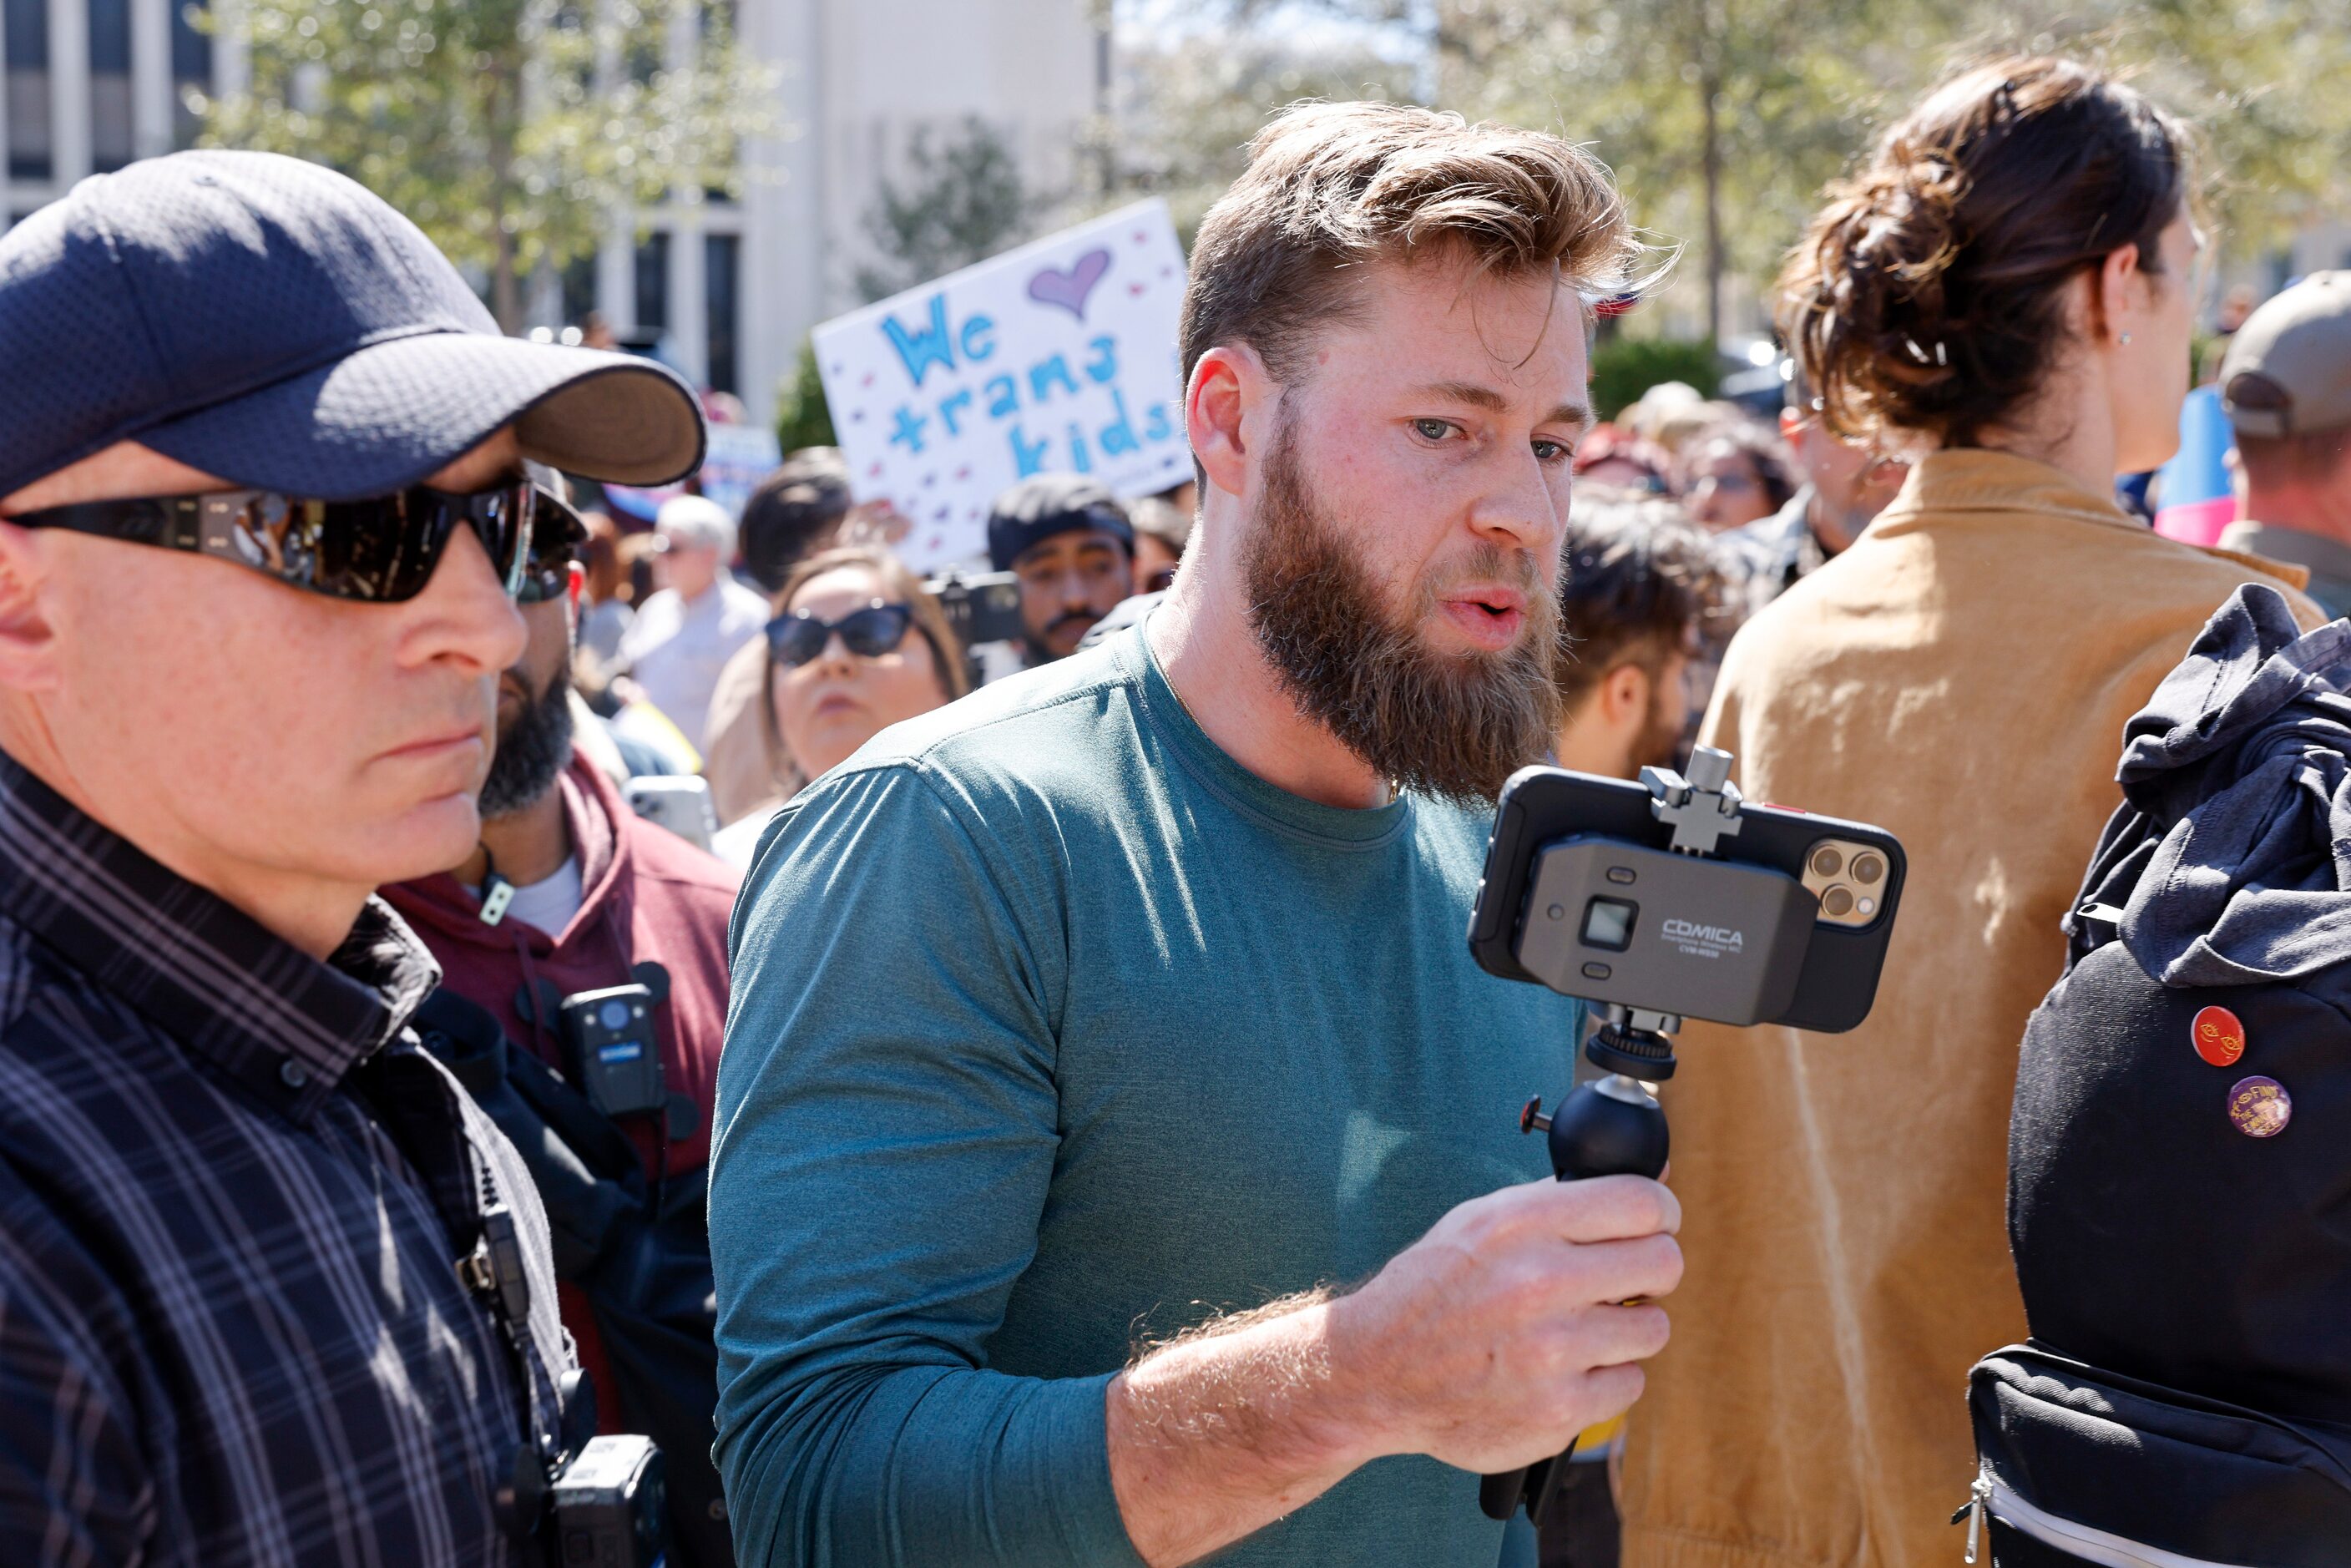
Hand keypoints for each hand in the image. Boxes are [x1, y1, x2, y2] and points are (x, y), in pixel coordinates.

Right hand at [1326, 1174, 1680, 1473]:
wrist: (1377, 1372)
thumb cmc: (1435, 1288)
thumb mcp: (1483, 1221)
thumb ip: (1565, 1201)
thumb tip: (1657, 1180)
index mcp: (1521, 1224)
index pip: (1642, 1204)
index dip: (1661, 1211)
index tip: (1656, 1223)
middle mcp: (1539, 1284)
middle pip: (1664, 1263)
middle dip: (1651, 1269)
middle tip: (1626, 1277)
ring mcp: (1553, 1353)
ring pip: (1654, 1327)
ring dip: (1627, 1327)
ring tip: (1581, 1327)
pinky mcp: (1560, 1412)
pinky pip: (1629, 1384)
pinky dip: (1604, 1377)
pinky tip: (1563, 1369)